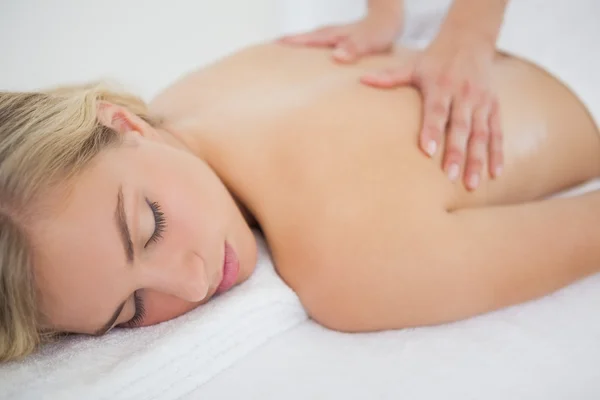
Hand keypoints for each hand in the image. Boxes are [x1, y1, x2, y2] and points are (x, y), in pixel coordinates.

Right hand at [278, 11, 402, 63]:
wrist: (391, 19)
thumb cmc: (381, 31)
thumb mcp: (370, 42)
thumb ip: (354, 48)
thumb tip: (336, 56)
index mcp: (333, 36)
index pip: (307, 40)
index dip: (290, 44)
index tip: (272, 47)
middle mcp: (330, 34)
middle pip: (303, 38)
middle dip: (286, 43)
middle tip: (268, 49)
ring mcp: (333, 36)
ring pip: (309, 40)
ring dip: (295, 44)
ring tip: (280, 51)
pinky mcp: (338, 41)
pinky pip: (317, 45)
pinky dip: (307, 48)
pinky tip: (305, 56)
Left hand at [362, 28, 503, 189]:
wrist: (470, 40)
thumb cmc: (434, 60)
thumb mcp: (412, 66)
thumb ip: (389, 77)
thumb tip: (362, 80)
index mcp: (442, 85)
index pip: (437, 110)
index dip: (432, 130)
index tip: (428, 151)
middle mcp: (464, 94)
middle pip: (461, 127)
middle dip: (456, 152)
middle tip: (449, 176)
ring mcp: (481, 102)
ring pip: (481, 134)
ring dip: (478, 159)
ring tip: (472, 184)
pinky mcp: (494, 107)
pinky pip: (497, 133)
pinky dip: (497, 153)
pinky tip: (495, 173)